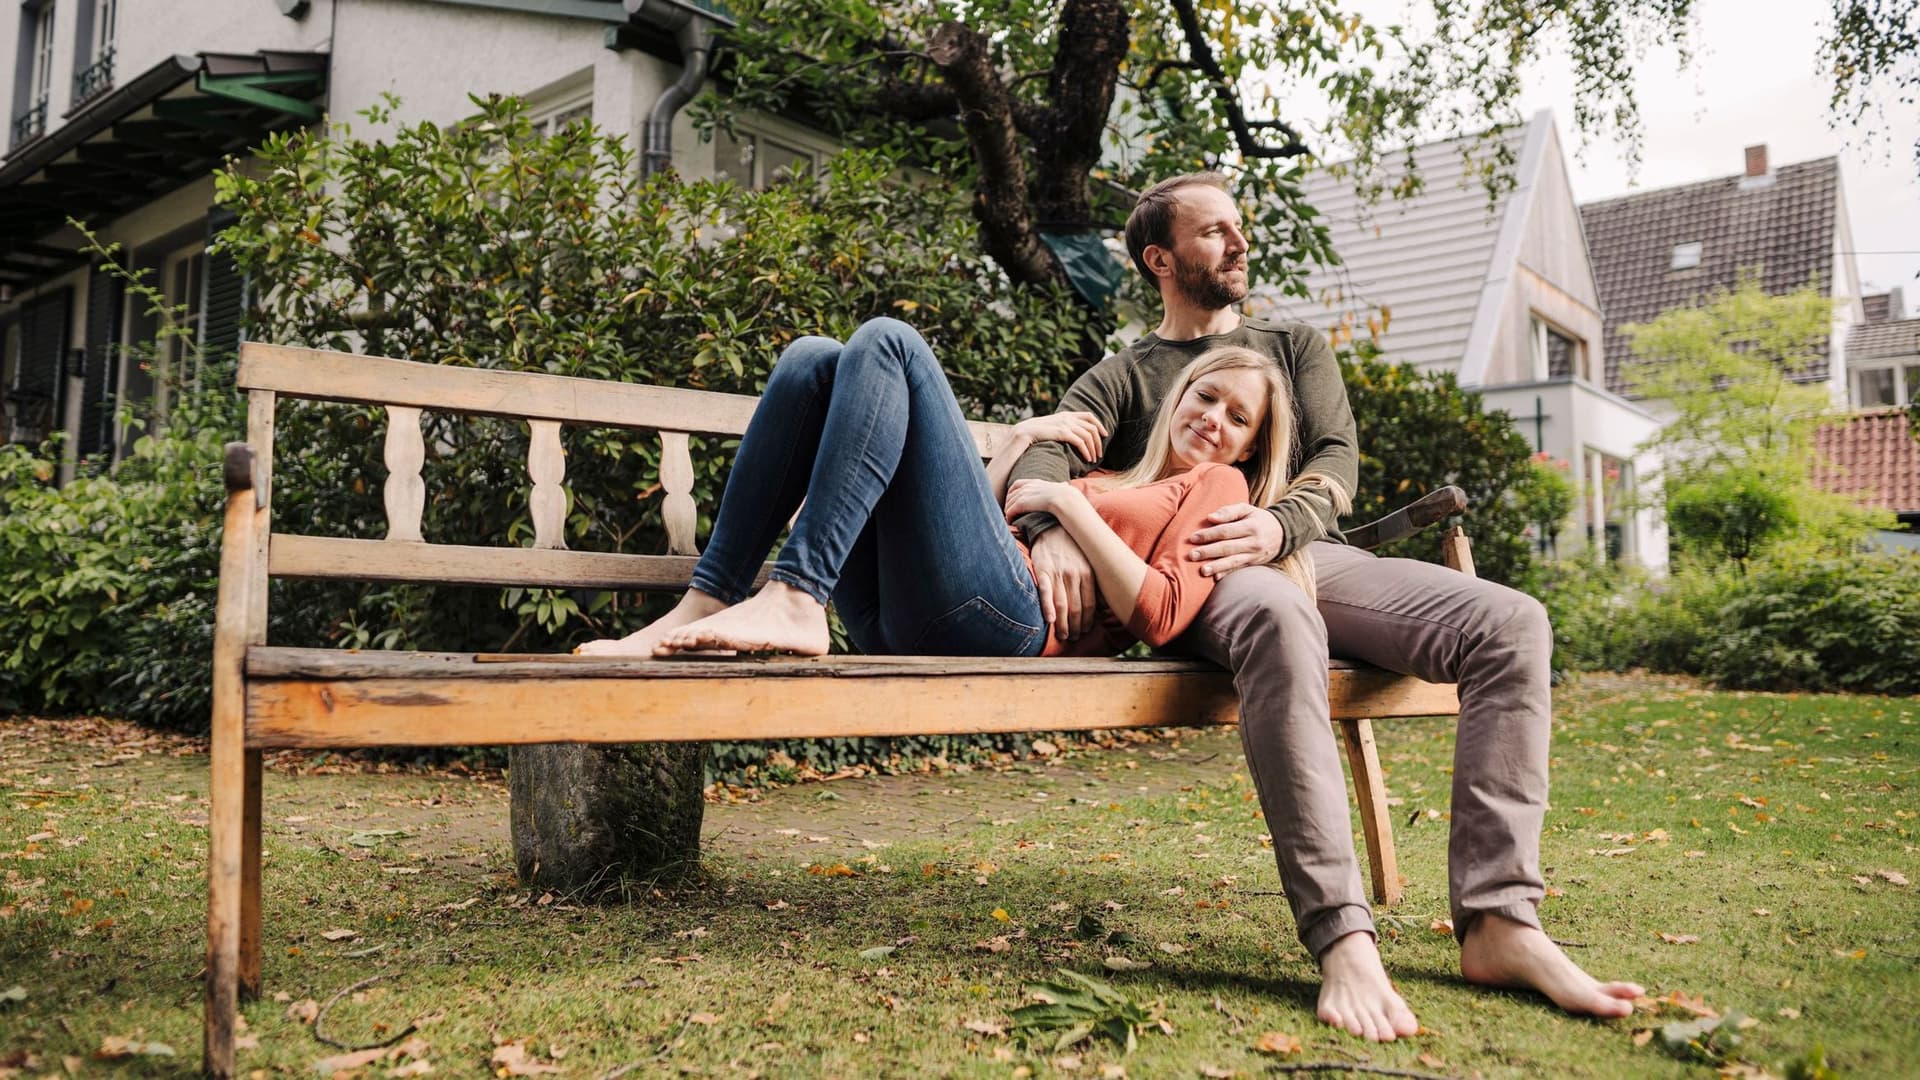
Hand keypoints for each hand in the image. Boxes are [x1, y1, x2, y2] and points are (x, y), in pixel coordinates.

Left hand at [1002, 478, 1076, 519]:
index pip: (1017, 484)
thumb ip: (1059, 485)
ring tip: (1010, 519)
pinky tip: (1011, 522)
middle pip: (1010, 494)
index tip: (1012, 499)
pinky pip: (1010, 511)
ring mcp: (1023, 494)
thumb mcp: (1060, 487)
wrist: (1064, 500)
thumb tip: (1066, 484)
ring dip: (1008, 511)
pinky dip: (1009, 516)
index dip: (1012, 492)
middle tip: (1009, 512)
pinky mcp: (1021, 503)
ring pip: (1009, 503)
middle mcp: (1026, 487)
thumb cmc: (1066, 496)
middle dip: (1008, 503)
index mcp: (1035, 482)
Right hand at [1012, 411, 1105, 462]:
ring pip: (1087, 435)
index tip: (1105, 435)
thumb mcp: (1050, 429)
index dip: (1099, 424)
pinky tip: (1087, 458)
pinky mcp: (1061, 432)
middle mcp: (1066, 417)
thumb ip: (1061, 429)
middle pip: (1091, 426)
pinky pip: (1079, 441)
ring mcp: (1063, 423)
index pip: (1088, 415)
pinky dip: (1086, 450)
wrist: (1021, 434)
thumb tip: (1072, 436)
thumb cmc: (1034, 437)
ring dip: (1093, 448)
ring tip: (1094, 459)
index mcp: (1064, 415)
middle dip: (1098, 441)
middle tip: (1099, 453)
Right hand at [1027, 526, 1096, 641]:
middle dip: (1075, 627)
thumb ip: (1092, 582)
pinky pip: (1045, 591)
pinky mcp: (1042, 569)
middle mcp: (1074, 574)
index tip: (1085, 631)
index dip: (1087, 622)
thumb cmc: (1071, 547)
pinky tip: (1050, 621)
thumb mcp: (1088, 562)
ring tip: (1062, 635)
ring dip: (1063, 624)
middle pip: (1076, 609)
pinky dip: (1047, 607)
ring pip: (1062, 605)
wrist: (1052, 526)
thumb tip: (1100, 606)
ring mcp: (1058, 572)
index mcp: (1088, 574)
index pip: (1090, 606)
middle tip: (1073, 638)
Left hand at [1187, 503, 1284, 577]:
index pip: (1226, 531)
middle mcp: (1253, 542)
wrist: (1282, 533)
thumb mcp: (1247, 509)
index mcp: (1251, 526)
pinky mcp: (1254, 564)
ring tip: (1202, 571)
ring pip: (1233, 561)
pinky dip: (1227, 574)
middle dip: (1208, 552)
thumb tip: (1210, 518)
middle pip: (1227, 547)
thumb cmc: (1258, 519)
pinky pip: (1239, 569)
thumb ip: (1228, 511)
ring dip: (1217, 566)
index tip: (1192, 538)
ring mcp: (1254, 555)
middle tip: (1191, 555)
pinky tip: (1216, 578)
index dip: (1209, 535)